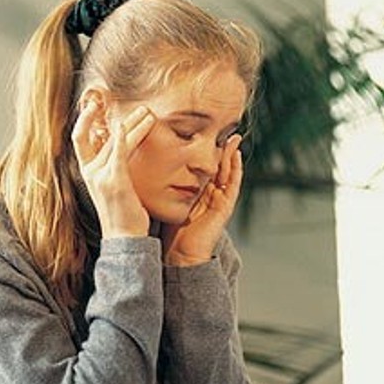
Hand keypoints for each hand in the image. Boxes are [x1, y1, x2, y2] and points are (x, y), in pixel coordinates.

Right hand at [72, 101, 155, 237]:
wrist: (124, 236)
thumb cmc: (122, 212)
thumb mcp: (115, 184)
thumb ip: (114, 164)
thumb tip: (122, 143)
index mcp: (88, 172)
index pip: (79, 138)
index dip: (84, 119)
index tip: (96, 105)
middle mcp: (90, 172)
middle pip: (94, 134)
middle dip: (109, 116)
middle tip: (133, 106)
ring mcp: (100, 176)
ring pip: (113, 140)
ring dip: (132, 124)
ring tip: (148, 114)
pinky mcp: (114, 181)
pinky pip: (117, 152)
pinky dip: (123, 137)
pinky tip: (129, 125)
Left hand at [161, 134, 243, 265]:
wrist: (180, 253)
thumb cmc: (170, 230)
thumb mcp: (166, 201)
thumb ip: (163, 187)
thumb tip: (147, 168)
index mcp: (199, 193)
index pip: (205, 167)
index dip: (207, 152)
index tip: (204, 134)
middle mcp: (212, 195)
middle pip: (220, 167)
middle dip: (223, 149)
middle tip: (225, 130)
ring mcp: (221, 200)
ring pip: (229, 172)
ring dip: (232, 155)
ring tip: (234, 137)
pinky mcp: (226, 207)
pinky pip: (234, 185)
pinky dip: (236, 170)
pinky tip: (236, 156)